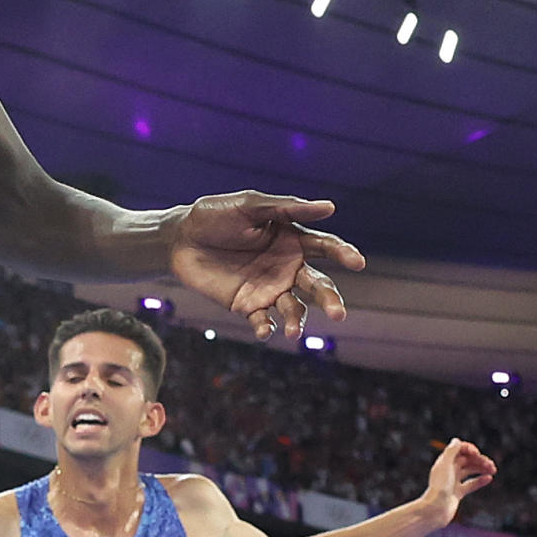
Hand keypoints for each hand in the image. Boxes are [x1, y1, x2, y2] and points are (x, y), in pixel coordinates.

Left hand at [167, 192, 362, 339]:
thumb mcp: (250, 205)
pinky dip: (266, 328)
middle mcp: (287, 266)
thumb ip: (286, 208)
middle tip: (338, 314)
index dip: (344, 253)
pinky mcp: (248, 306)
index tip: (357, 262)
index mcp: (293, 239)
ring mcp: (269, 288)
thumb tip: (330, 207)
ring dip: (298, 321)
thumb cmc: (216, 216)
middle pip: (317, 285)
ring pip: (294, 308)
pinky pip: (263, 321)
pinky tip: (264, 330)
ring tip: (294, 331)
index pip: (326, 248)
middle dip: (329, 299)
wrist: (179, 239)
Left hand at [422, 439, 495, 524]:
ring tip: (493, 470)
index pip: (459, 449)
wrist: (435, 510)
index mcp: (444, 462)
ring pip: (470, 471)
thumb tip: (457, 440)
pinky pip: (471, 484)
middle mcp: (448, 470)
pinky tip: (489, 478)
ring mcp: (453, 482)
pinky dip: (480, 480)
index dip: (470, 449)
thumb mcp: (445, 466)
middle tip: (491, 465)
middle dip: (479, 460)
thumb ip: (451, 451)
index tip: (477, 454)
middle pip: (467, 460)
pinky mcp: (457, 493)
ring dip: (482, 468)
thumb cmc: (439, 487)